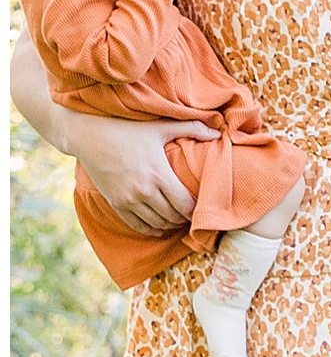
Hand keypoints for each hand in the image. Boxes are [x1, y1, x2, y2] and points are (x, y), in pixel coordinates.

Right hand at [67, 113, 219, 233]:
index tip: (202, 207)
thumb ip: (190, 128)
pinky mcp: (115, 203)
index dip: (197, 211)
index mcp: (159, 175)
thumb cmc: (126, 128)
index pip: (186, 206)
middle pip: (174, 217)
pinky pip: (139, 226)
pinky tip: (160, 225)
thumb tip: (217, 132)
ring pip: (158, 224)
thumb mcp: (158, 126)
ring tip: (178, 218)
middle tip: (192, 215)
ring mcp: (128, 199)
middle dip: (185, 218)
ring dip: (171, 224)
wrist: (87, 134)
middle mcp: (144, 191)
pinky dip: (152, 229)